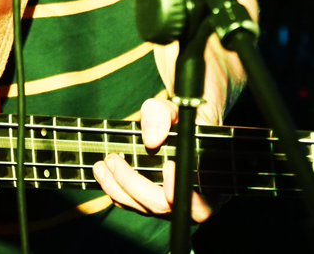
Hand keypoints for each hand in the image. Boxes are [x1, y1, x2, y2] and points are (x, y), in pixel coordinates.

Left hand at [92, 96, 213, 222]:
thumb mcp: (178, 105)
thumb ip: (164, 115)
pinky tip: (104, 171)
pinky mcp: (155, 202)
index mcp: (212, 182)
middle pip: (164, 207)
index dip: (181, 191)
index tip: (168, 166)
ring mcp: (173, 204)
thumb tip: (152, 139)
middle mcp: (195, 201)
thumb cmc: (189, 113)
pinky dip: (117, 190)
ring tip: (101, 165)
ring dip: (119, 189)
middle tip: (114, 160)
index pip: (201, 205)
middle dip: (135, 185)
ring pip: (145, 209)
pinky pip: (135, 205)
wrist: (188, 119)